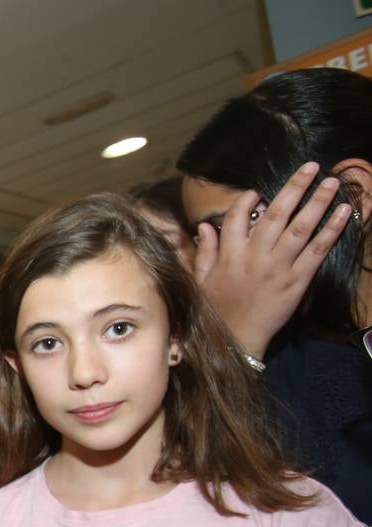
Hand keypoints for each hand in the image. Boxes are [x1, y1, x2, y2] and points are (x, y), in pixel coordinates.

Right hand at [193, 162, 352, 357]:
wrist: (235, 340)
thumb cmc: (216, 312)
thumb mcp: (201, 281)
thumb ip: (204, 252)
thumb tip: (203, 227)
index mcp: (230, 254)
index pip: (238, 217)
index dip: (248, 201)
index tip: (257, 192)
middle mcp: (255, 256)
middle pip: (277, 213)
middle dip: (294, 187)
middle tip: (311, 166)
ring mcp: (278, 267)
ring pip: (301, 226)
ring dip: (318, 201)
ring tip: (331, 182)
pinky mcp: (297, 281)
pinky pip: (317, 250)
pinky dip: (332, 230)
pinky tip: (344, 212)